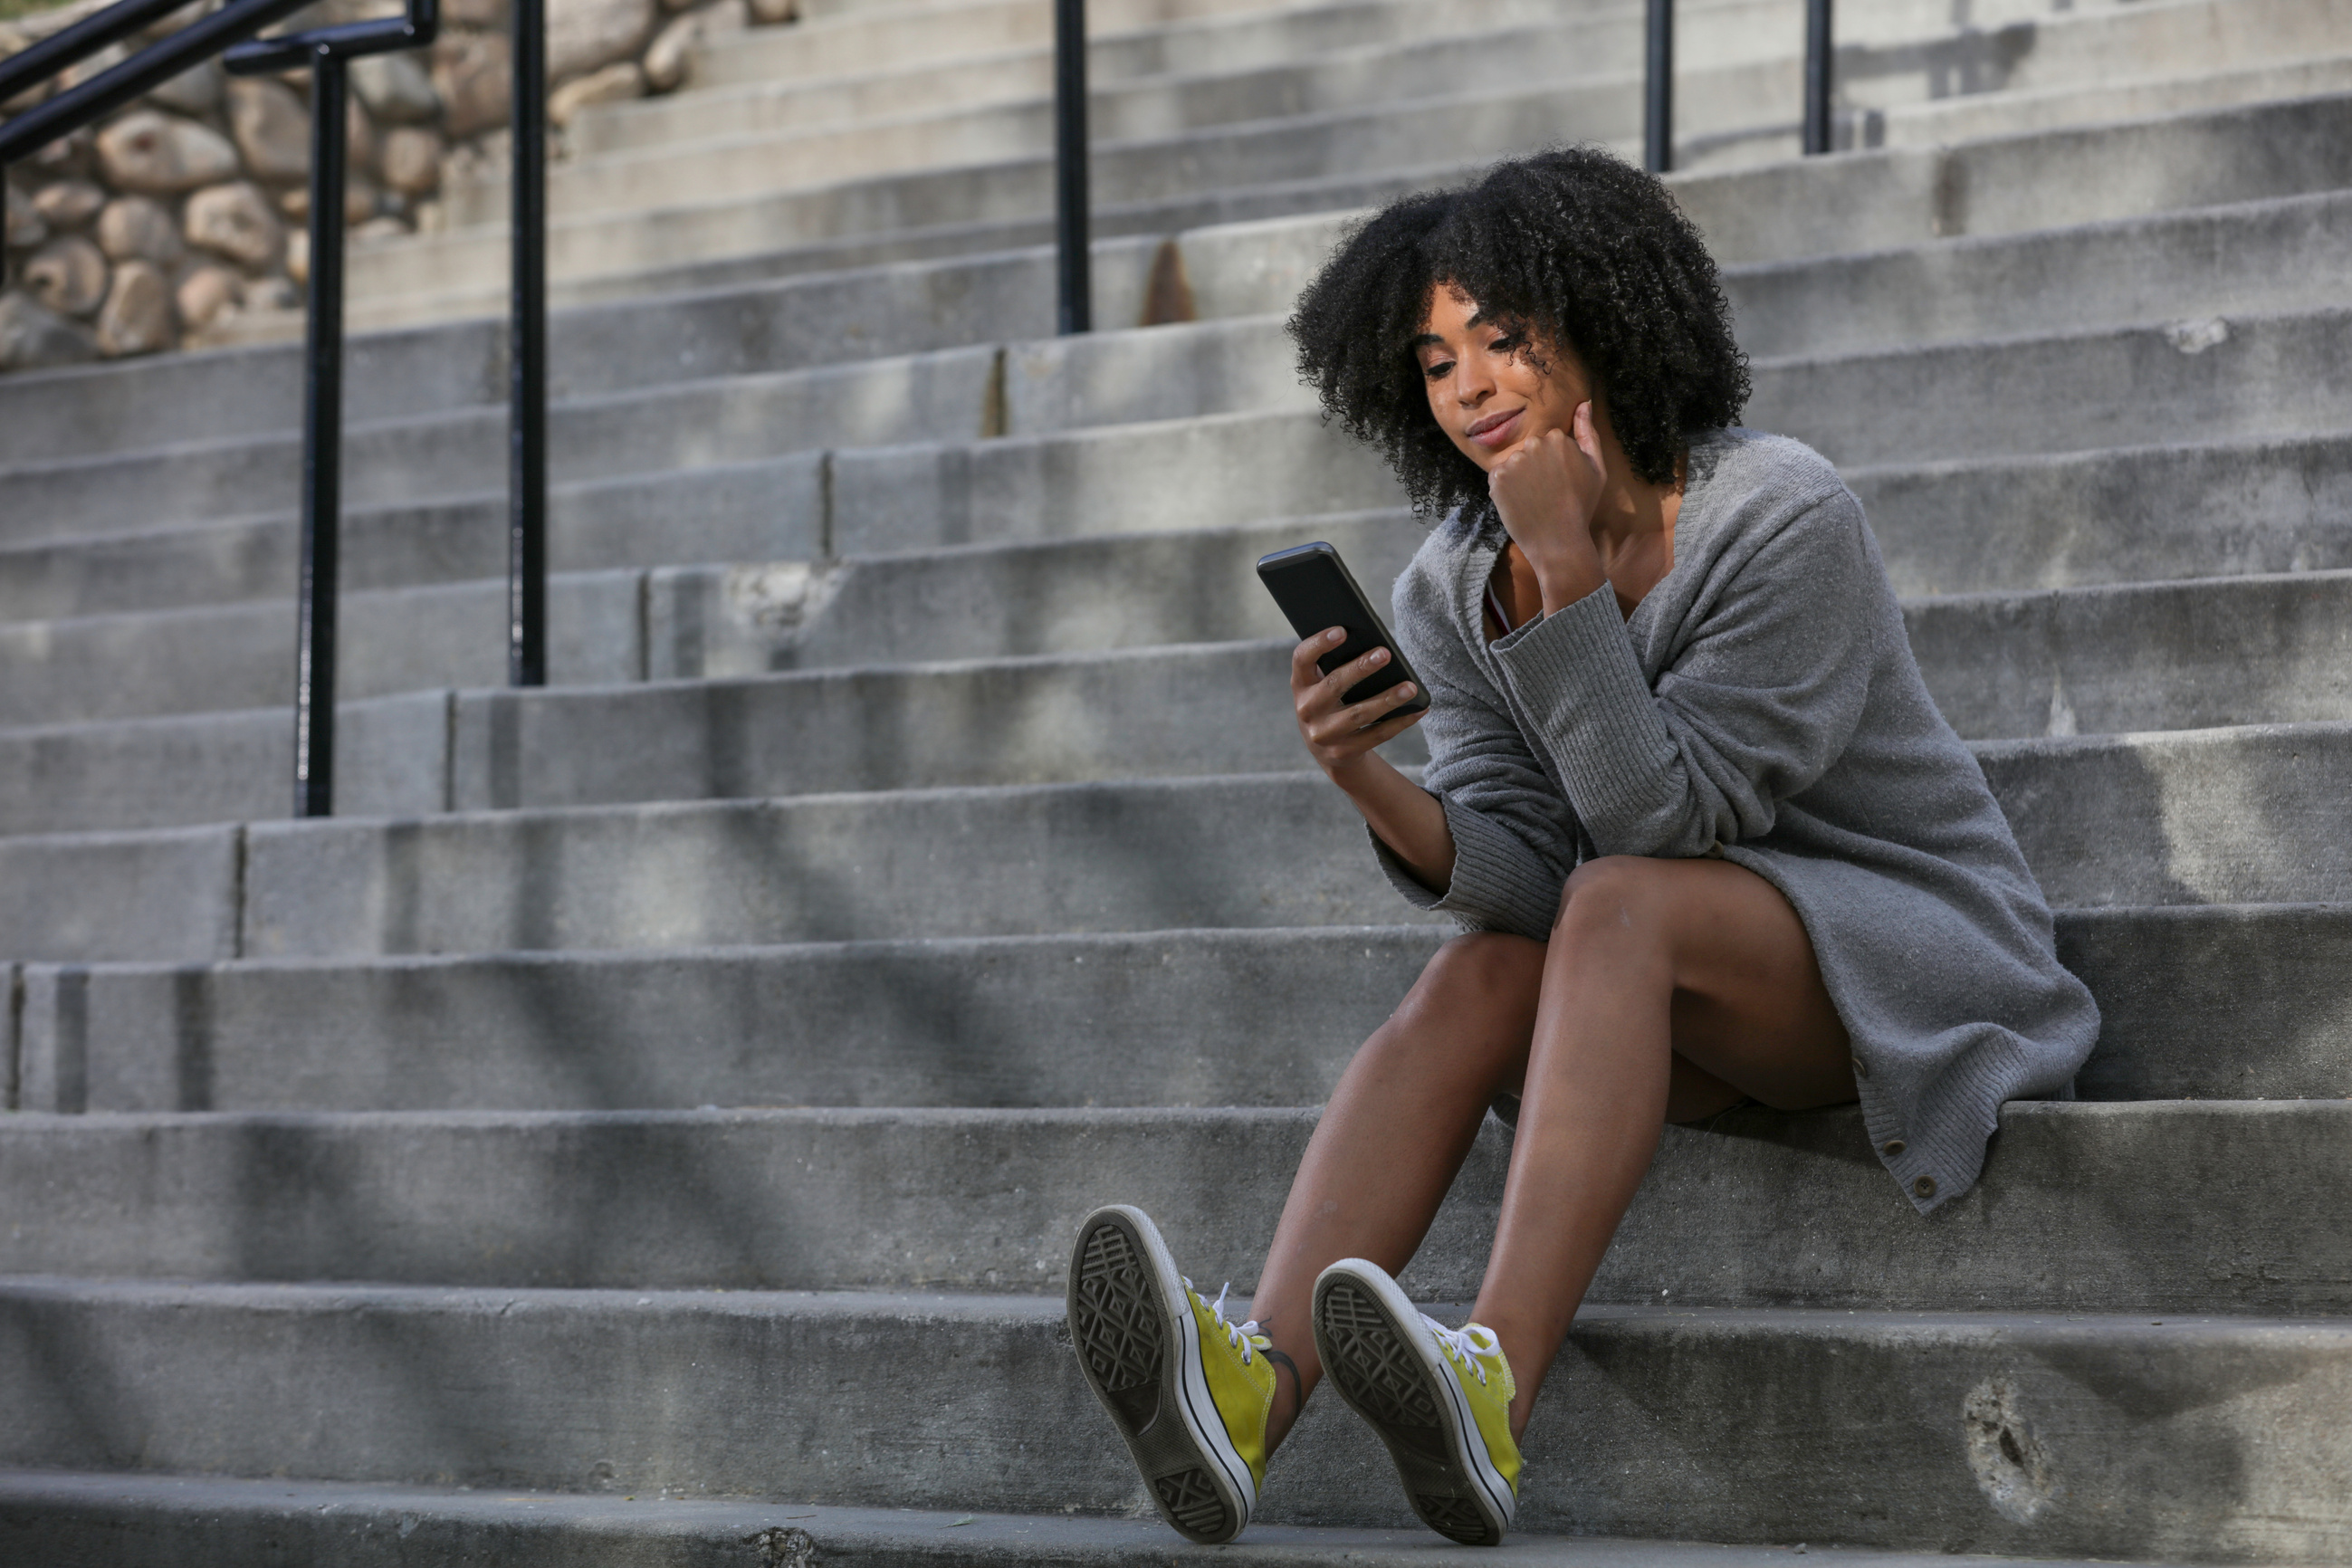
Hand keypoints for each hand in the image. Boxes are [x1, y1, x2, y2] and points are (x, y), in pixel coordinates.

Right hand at [1290, 629, 1424, 777]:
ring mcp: (1323, 734)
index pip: (1302, 658)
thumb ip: (1336, 666)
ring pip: (1359, 714)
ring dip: (1387, 699)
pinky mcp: (1343, 752)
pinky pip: (1377, 735)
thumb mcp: (1322, 686)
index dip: (1319, 643)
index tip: (1342, 630)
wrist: (1327, 750)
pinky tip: (1418, 709)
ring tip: (1410, 687)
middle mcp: (1307, 710)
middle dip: (1361, 668)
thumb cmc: (1331, 704)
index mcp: (1300, 685)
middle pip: (1334, 685)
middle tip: (1385, 654)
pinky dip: (1400, 722)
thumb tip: (1375, 648)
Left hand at [1487, 403, 1606, 608]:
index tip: (1561, 482)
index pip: (1550, 442)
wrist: (1558, 540)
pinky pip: (1499, 477)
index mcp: (1557, 438)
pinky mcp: (1496, 478)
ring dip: (1520, 478)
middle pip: (1531, 450)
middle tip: (1547, 492)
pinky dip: (1505, 489)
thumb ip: (1588, 432)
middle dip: (1536, 467)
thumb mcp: (1596, 467)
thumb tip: (1584, 403)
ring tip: (1534, 499)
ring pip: (1514, 463)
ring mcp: (1513, 460)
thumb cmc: (1581, 505)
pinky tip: (1520, 503)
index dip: (1555, 463)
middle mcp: (1533, 444)